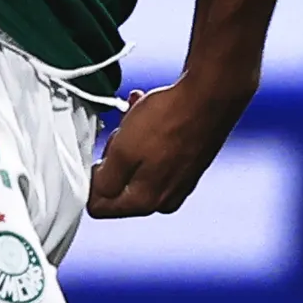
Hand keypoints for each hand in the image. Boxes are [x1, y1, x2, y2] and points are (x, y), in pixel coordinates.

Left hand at [85, 79, 241, 218]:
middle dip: (112, 159)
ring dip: (130, 143)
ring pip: (137, 167)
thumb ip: (105, 181)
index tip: (98, 155)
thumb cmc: (168, 120)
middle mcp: (164, 199)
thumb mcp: (122, 152)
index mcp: (145, 202)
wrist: (211, 95)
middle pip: (119, 187)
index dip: (91, 180)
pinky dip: (149, 135)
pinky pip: (157, 154)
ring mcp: (179, 183)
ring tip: (136, 119)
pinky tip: (150, 114)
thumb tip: (96, 194)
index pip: (99, 207)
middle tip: (120, 135)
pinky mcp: (189, 164)